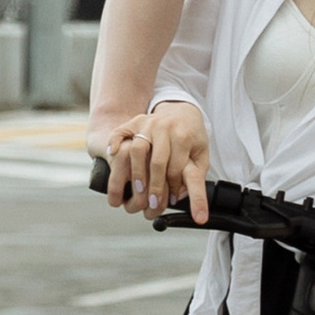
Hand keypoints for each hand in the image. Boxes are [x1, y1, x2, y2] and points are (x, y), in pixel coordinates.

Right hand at [96, 102, 209, 220]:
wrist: (182, 110)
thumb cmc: (191, 136)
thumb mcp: (201, 153)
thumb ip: (197, 174)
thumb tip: (184, 196)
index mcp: (183, 136)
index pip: (176, 166)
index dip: (174, 186)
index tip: (173, 200)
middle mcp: (165, 128)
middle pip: (157, 160)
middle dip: (156, 185)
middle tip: (153, 203)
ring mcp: (148, 124)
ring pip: (138, 149)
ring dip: (137, 172)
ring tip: (137, 189)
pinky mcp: (135, 121)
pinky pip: (121, 131)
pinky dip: (115, 142)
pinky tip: (113, 154)